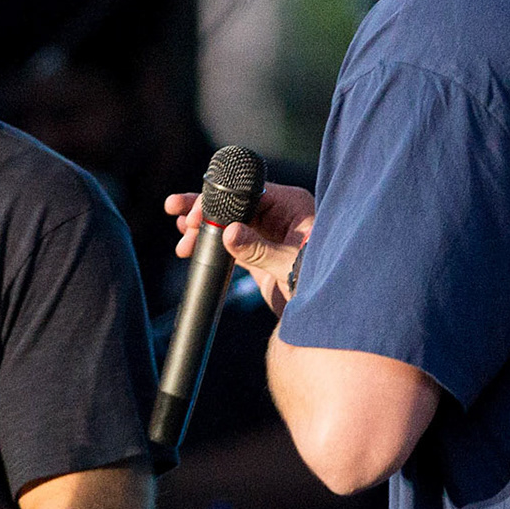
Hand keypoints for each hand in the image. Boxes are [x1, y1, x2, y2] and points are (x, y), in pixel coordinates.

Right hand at [165, 182, 316, 314]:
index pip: (249, 194)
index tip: (199, 210)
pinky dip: (212, 243)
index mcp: (292, 206)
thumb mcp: (290, 263)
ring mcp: (268, 236)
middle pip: (235, 205)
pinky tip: (191, 242)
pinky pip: (231, 244)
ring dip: (204, 227)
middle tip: (180, 214)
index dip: (221, 200)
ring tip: (181, 229)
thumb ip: (259, 249)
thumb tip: (229, 234)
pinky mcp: (260, 256)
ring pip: (229, 223)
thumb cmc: (322, 281)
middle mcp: (280, 217)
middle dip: (206, 209)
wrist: (329, 314)